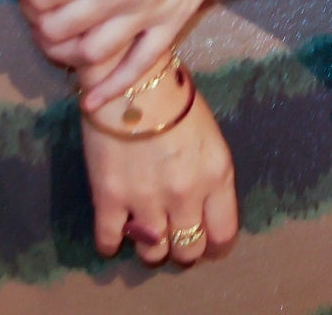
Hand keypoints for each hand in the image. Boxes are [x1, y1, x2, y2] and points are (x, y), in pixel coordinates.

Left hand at [11, 0, 313, 107]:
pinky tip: (91, 101)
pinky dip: (112, 88)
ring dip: (60, 52)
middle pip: (59, 25)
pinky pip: (139, 66)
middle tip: (32, 1)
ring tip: (51, 35)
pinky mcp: (173, 22)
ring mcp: (150, 13)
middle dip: (34, 17)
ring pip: (89, 53)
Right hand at [82, 80, 237, 267]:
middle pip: (188, 251)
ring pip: (152, 254)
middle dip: (181, 246)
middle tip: (172, 232)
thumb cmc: (173, 99)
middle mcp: (185, 195)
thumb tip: (201, 208)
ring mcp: (146, 201)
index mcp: (216, 176)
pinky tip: (114, 229)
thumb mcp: (209, 137)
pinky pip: (109, 242)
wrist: (131, 77)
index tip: (204, 238)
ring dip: (149, 245)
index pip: (223, 235)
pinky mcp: (109, 199)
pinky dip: (111, 242)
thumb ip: (209, 177)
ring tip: (144, 229)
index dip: (213, 243)